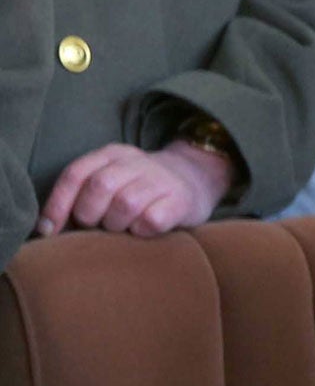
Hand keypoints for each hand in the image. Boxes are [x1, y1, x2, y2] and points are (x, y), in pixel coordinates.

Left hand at [37, 141, 233, 237]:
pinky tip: (144, 230)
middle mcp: (136, 162)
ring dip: (117, 224)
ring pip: (126, 203)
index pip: (75, 174)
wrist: (196, 178)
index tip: (49, 231)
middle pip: (100, 187)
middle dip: (90, 214)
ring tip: (122, 227)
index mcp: (111, 155)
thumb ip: (82, 194)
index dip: (57, 205)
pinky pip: (151, 220)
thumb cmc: (141, 189)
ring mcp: (160, 179)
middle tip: (98, 225)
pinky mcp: (180, 200)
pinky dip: (141, 230)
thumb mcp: (111, 178)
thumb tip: (46, 229)